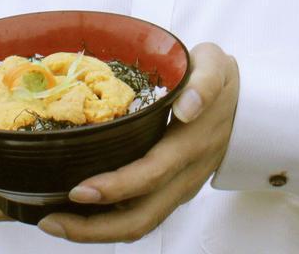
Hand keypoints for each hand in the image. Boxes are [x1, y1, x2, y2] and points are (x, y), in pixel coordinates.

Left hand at [37, 42, 238, 243]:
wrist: (248, 106)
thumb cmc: (222, 80)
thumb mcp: (215, 65)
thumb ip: (204, 81)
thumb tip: (188, 107)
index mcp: (190, 144)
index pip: (151, 175)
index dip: (115, 188)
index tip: (78, 190)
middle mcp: (184, 176)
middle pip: (140, 218)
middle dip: (93, 228)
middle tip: (50, 220)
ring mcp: (180, 188)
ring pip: (139, 225)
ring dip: (95, 233)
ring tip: (53, 222)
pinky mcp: (173, 191)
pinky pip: (141, 216)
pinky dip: (107, 223)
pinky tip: (78, 213)